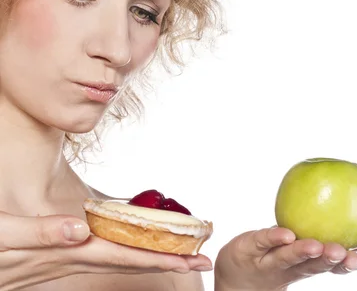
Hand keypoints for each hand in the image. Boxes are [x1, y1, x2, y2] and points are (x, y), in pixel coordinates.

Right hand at [0, 210, 211, 290]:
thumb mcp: (4, 236)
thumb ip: (40, 232)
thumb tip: (81, 228)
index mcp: (69, 252)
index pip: (126, 255)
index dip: (163, 257)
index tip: (195, 259)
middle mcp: (74, 258)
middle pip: (131, 261)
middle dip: (169, 261)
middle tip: (203, 258)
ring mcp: (66, 260)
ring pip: (118, 260)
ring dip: (151, 255)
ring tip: (180, 251)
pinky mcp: (58, 257)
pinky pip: (102, 254)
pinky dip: (125, 250)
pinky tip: (133, 244)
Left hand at [214, 226, 356, 290]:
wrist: (234, 276)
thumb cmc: (271, 256)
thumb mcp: (295, 242)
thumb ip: (317, 227)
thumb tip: (349, 200)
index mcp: (306, 265)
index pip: (331, 264)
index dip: (349, 257)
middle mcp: (290, 267)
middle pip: (312, 265)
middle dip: (330, 260)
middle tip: (344, 253)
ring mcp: (269, 260)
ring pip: (288, 258)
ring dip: (304, 253)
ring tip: (318, 246)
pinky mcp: (249, 248)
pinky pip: (263, 242)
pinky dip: (275, 238)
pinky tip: (287, 234)